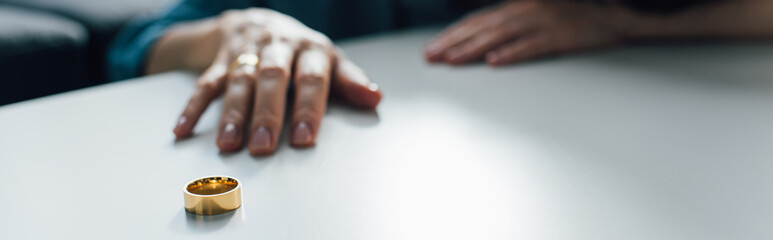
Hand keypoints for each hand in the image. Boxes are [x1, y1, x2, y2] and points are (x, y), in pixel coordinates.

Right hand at [171, 8, 381, 154]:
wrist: (257, 21)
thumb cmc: (300, 51)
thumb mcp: (329, 60)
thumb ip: (349, 81)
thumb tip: (374, 98)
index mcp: (310, 49)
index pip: (311, 78)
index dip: (308, 109)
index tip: (304, 140)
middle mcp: (278, 47)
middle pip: (272, 78)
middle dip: (267, 114)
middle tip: (264, 146)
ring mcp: (247, 51)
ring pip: (238, 80)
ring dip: (232, 114)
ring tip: (229, 145)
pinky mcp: (220, 59)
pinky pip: (204, 82)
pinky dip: (193, 106)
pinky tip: (184, 129)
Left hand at [425, 0, 634, 65]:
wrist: (612, 15)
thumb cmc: (571, 16)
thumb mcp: (533, 13)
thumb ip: (508, 22)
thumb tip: (479, 39)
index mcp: (516, 7)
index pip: (476, 21)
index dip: (452, 35)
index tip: (431, 49)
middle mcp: (524, 11)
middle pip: (481, 28)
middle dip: (452, 43)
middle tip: (430, 57)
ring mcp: (542, 22)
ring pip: (500, 36)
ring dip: (474, 49)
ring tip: (452, 60)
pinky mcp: (560, 36)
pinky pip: (533, 46)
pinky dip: (513, 54)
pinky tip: (496, 63)